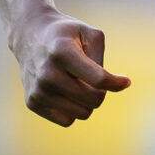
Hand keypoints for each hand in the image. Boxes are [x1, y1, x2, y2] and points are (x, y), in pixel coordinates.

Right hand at [16, 14, 130, 125]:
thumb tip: (120, 85)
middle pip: (93, 100)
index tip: (125, 81)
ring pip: (82, 114)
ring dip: (86, 102)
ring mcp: (38, 90)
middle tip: (93, 79)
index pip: (98, 80)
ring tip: (77, 84)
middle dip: (100, 92)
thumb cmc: (67, 35)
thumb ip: (103, 59)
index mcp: (62, 53)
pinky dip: (72, 109)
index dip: (116, 83)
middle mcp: (47, 73)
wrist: (29, 34)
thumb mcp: (90, 34)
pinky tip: (65, 92)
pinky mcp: (32, 102)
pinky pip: (67, 120)